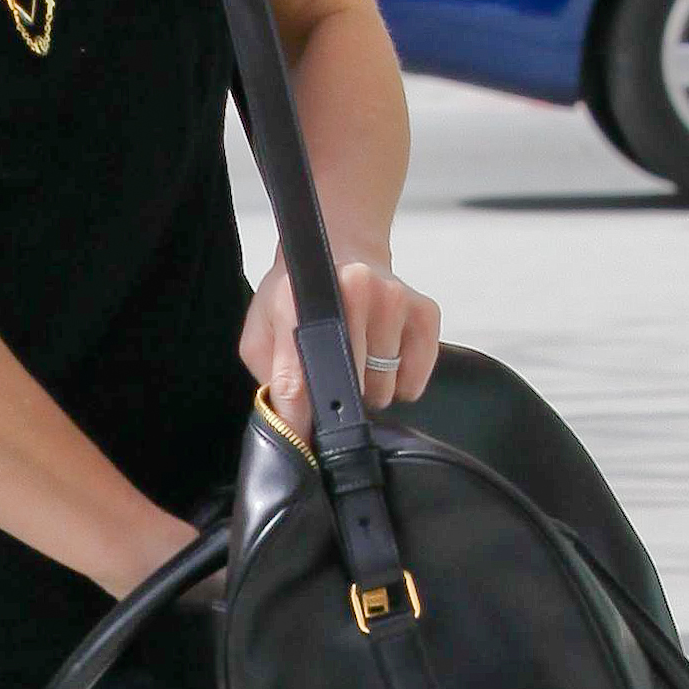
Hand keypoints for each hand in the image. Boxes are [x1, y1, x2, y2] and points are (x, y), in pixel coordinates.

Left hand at [237, 249, 440, 445]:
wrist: (340, 244)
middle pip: (350, 391)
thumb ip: (270, 373)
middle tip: (331, 375)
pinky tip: (384, 357)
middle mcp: (353, 291)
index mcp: (300, 299)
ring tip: (357, 361)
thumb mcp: (264, 326)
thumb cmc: (296, 294)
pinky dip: (401, 382)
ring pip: (384, 388)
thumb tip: (292, 423)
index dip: (300, 421)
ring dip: (370, 390)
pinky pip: (415, 380)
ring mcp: (393, 299)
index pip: (298, 380)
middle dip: (338, 398)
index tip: (304, 444)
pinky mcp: (425, 311)